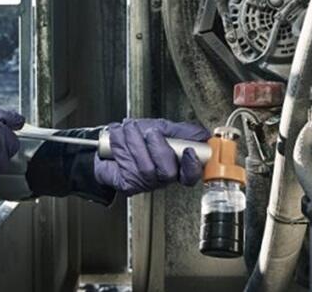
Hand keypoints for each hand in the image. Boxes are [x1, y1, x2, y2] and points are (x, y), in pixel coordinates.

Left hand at [93, 118, 209, 195]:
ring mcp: (144, 182)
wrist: (108, 140)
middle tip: (151, 133)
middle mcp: (161, 177)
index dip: (192, 166)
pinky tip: (119, 137)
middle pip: (168, 172)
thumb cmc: (137, 136)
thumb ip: (182, 131)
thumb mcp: (162, 128)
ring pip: (145, 167)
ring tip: (129, 128)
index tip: (190, 151)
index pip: (190, 175)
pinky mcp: (127, 184)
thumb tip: (202, 134)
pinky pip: (127, 167)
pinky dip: (120, 145)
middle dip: (159, 148)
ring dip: (135, 141)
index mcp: (174, 165)